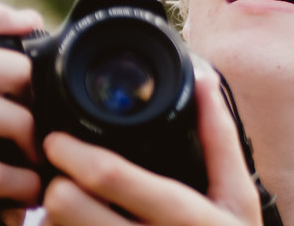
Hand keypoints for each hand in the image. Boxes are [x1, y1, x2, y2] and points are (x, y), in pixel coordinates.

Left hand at [40, 63, 262, 224]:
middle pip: (71, 210)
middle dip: (54, 188)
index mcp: (186, 216)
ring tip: (62, 209)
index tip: (56, 139)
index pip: (115, 178)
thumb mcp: (239, 196)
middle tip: (54, 176)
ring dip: (54, 222)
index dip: (76, 154)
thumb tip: (203, 81)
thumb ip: (219, 138)